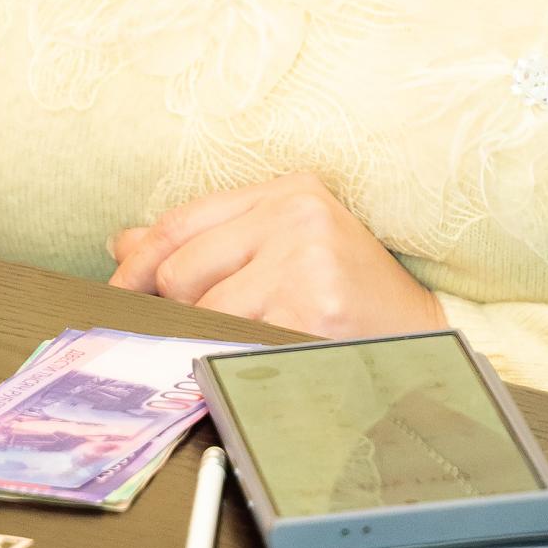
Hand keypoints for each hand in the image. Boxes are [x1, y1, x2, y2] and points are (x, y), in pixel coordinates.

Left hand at [108, 171, 446, 337]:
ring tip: (248, 341)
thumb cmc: (354, 296)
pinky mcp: (313, 308)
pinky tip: (265, 356)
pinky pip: (238, 343)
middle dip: (173, 309)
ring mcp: (305, 259)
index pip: (181, 222)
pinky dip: (237, 357)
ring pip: (203, 310)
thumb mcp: (285, 247)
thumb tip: (126, 244)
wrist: (428, 338)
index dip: (137, 263)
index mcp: (286, 190)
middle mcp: (295, 214)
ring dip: (210, 338)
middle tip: (190, 332)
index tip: (119, 293)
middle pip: (181, 269)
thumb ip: (208, 241)